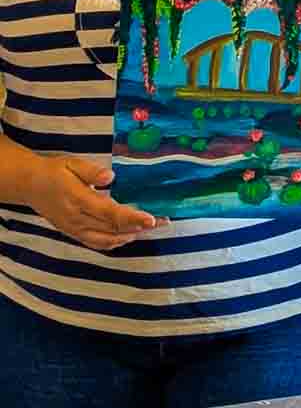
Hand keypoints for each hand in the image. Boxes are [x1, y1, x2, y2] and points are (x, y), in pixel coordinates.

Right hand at [26, 156, 161, 251]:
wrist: (29, 185)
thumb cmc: (54, 171)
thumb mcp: (72, 163)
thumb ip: (91, 171)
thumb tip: (111, 177)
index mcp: (77, 200)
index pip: (109, 213)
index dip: (132, 218)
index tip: (151, 220)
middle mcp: (77, 219)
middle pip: (113, 228)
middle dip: (140, 227)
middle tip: (163, 223)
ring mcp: (74, 229)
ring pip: (107, 240)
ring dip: (130, 236)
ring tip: (151, 229)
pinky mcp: (73, 234)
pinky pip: (97, 243)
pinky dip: (115, 242)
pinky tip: (129, 236)